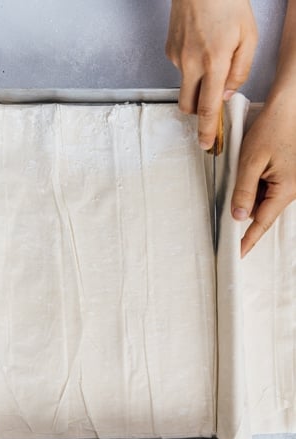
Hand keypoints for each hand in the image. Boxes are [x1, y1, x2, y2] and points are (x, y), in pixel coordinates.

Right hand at [165, 0, 257, 148]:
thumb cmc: (227, 3)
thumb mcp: (248, 37)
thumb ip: (240, 71)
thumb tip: (227, 94)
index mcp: (214, 62)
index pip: (207, 107)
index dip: (206, 130)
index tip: (205, 144)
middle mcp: (191, 64)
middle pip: (188, 106)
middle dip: (197, 112)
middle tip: (208, 104)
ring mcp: (177, 58)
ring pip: (185, 87)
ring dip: (196, 85)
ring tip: (209, 59)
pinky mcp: (170, 51)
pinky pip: (181, 70)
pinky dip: (191, 66)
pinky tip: (200, 46)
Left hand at [231, 92, 295, 257]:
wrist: (290, 105)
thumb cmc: (274, 127)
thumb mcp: (251, 161)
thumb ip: (244, 191)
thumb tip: (239, 216)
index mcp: (285, 189)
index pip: (262, 223)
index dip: (249, 240)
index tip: (238, 254)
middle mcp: (292, 189)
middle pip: (263, 211)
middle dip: (245, 210)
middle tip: (229, 207)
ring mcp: (291, 181)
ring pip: (265, 199)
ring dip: (250, 194)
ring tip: (244, 173)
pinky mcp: (288, 173)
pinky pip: (269, 187)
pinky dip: (256, 185)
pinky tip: (250, 171)